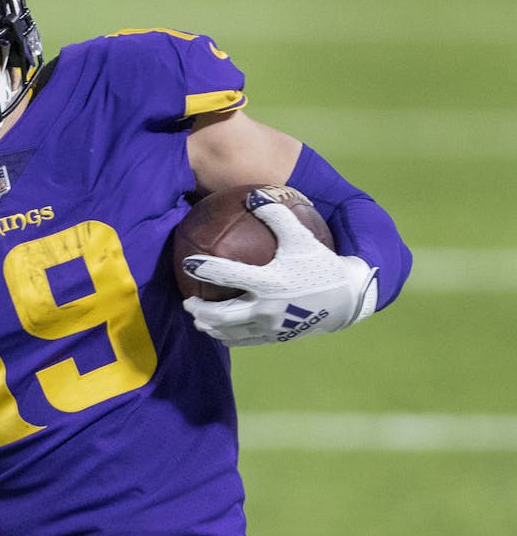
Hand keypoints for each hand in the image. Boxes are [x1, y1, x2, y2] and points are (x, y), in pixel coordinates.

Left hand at [182, 193, 377, 345]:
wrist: (349, 299)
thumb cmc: (323, 264)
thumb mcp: (302, 238)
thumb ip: (277, 216)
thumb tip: (254, 195)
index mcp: (270, 282)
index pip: (228, 276)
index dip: (204, 269)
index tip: (187, 262)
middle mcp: (267, 308)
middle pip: (222, 314)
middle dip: (199, 310)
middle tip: (187, 302)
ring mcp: (271, 326)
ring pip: (230, 332)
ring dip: (211, 327)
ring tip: (199, 321)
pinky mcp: (278, 338)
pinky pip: (246, 340)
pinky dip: (229, 337)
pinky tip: (222, 333)